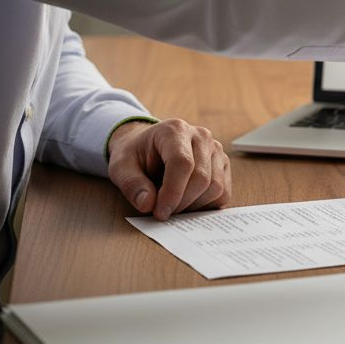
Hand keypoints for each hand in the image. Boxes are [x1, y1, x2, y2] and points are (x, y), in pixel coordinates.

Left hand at [108, 118, 233, 220]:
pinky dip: (207, 205)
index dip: (173, 192)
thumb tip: (148, 204)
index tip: (160, 213)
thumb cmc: (136, 154)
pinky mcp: (223, 164)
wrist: (149, 145)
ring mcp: (216, 149)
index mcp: (175, 130)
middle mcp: (201, 136)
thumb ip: (131, 184)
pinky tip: (188, 203)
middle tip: (163, 213)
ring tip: (174, 206)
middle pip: (201, 178)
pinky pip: (223, 192)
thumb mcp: (120, 166)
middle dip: (182, 203)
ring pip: (216, 187)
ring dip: (195, 206)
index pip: (183, 163)